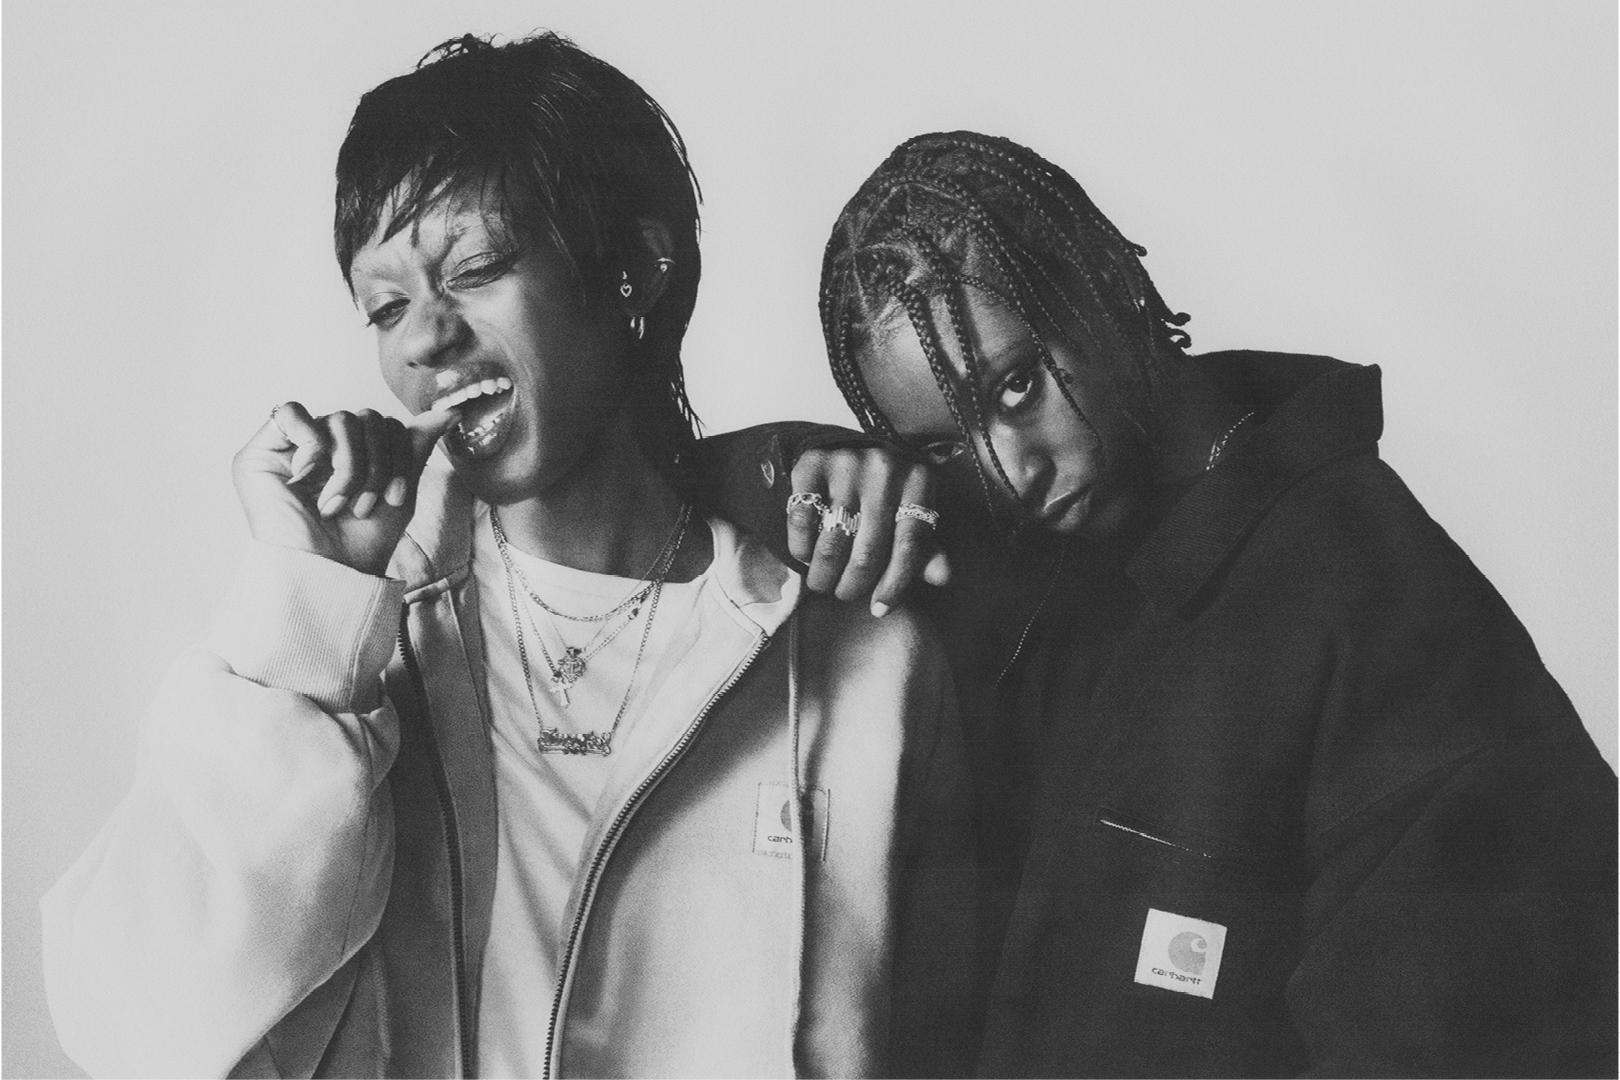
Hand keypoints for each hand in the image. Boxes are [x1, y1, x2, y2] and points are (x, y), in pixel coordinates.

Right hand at [232, 402, 459, 576]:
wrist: (332, 574)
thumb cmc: (363, 543)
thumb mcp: (400, 488)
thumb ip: (415, 446)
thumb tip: (448, 413)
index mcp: (352, 455)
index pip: (384, 424)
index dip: (398, 455)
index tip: (395, 499)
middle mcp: (320, 448)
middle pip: (366, 417)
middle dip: (377, 464)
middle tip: (366, 505)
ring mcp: (289, 450)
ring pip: (339, 417)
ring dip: (350, 466)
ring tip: (338, 503)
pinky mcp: (258, 455)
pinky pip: (288, 412)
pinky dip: (312, 444)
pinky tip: (307, 477)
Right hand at [786, 446, 950, 615]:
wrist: (848, 448)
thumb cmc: (886, 494)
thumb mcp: (910, 515)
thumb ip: (925, 548)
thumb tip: (942, 577)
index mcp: (919, 481)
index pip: (909, 545)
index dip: (894, 584)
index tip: (879, 609)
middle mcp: (886, 468)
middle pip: (868, 551)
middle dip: (852, 585)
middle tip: (844, 594)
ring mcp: (847, 464)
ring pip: (833, 542)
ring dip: (823, 575)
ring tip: (822, 582)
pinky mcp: (813, 464)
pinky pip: (802, 521)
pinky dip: (801, 548)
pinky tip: (805, 555)